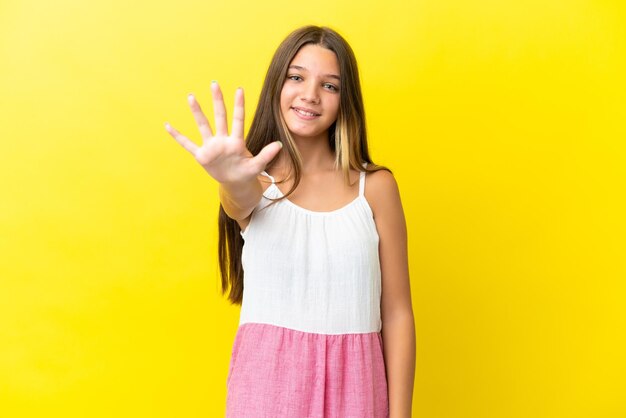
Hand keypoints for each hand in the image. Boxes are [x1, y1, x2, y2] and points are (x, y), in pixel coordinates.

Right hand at [164, 82, 281, 184]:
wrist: (236, 183)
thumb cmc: (247, 172)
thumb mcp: (258, 166)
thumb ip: (267, 155)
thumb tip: (280, 145)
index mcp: (237, 141)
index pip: (238, 120)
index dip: (239, 105)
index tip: (239, 89)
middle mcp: (223, 140)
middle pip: (220, 117)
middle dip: (217, 101)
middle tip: (214, 84)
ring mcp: (211, 146)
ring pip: (203, 125)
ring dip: (197, 112)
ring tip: (191, 96)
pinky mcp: (202, 155)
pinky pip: (187, 144)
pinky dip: (178, 136)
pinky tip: (168, 126)